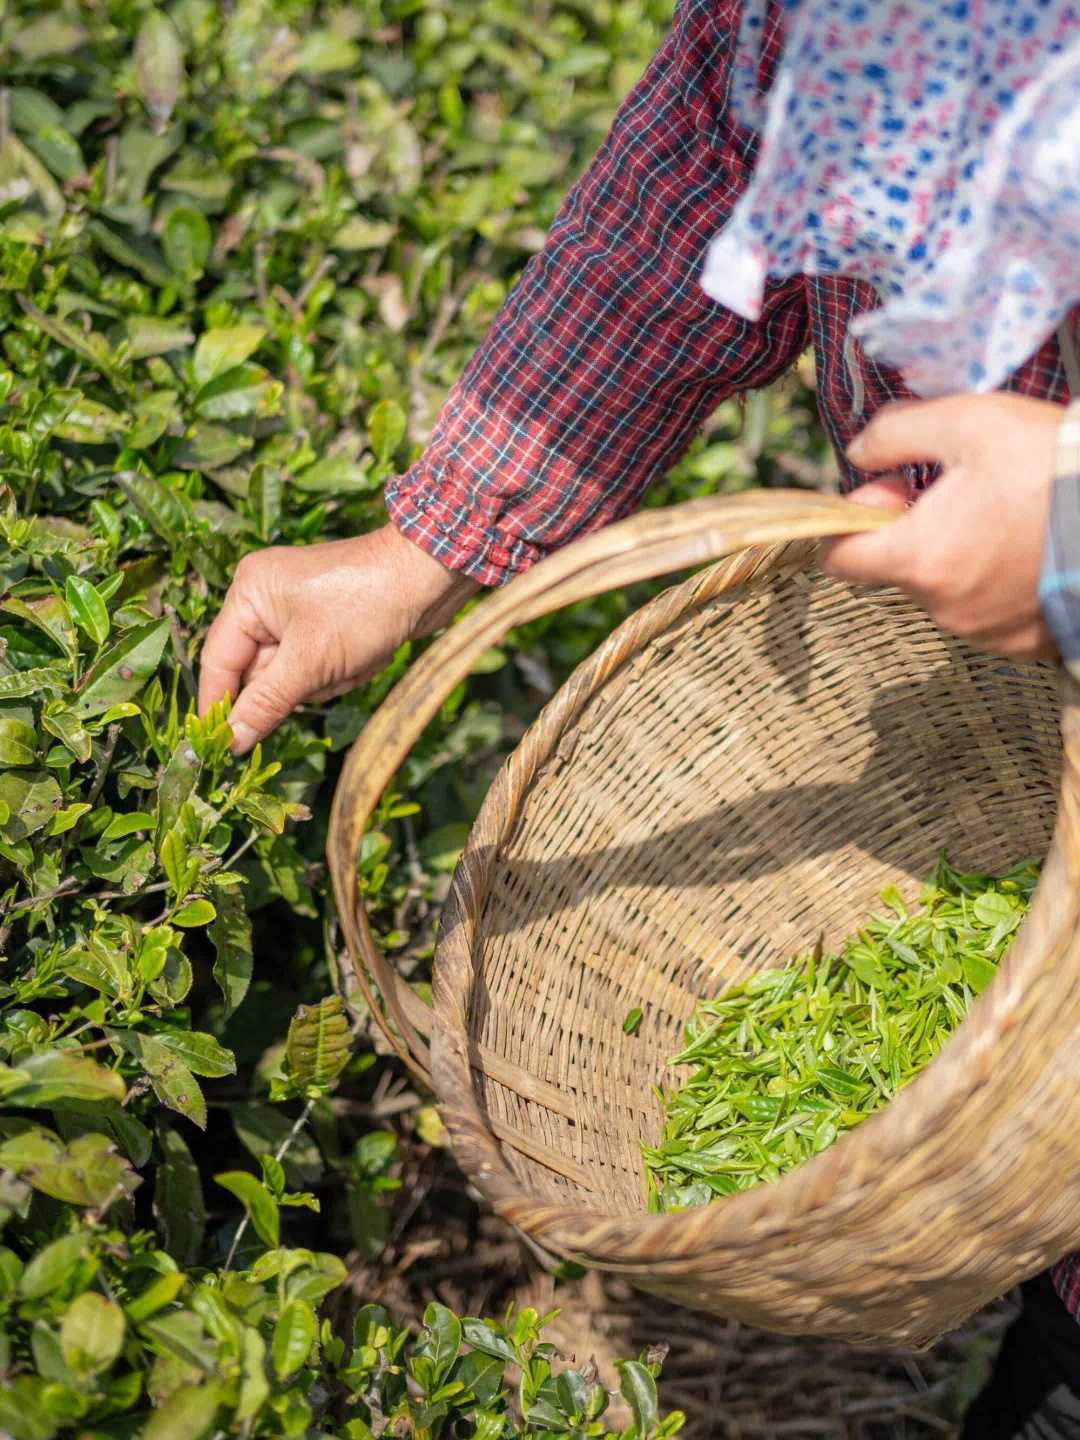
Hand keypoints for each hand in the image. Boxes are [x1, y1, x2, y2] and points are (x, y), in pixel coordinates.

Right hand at [198, 525, 477, 752]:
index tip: (220, 746)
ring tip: (355, 656)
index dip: (219, 705)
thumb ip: (265, 703)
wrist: (429, 577)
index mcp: (249, 594)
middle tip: (329, 670)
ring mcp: (296, 611)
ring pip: (293, 676)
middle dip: (300, 683)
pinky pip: (318, 667)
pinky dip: (342, 671)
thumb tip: (230, 740)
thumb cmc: (365, 607)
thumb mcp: (310, 661)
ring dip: (326, 679)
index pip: (218, 660)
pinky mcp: (326, 624)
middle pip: (259, 672)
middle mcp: (265, 599)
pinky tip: (366, 655)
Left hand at [818, 392, 1065, 661]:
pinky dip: (998, 582)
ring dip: (960, 554)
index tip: (892, 489)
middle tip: (963, 489)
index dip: (852, 520)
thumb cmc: (1051, 465)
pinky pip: (989, 612)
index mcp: (919, 558)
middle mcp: (944, 608)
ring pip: (945, 590)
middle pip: (897, 568)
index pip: (838, 559)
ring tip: (1010, 515)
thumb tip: (858, 453)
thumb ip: (896, 433)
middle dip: (915, 528)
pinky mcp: (1023, 645)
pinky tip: (1032, 547)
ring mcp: (986, 633)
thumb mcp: (969, 422)